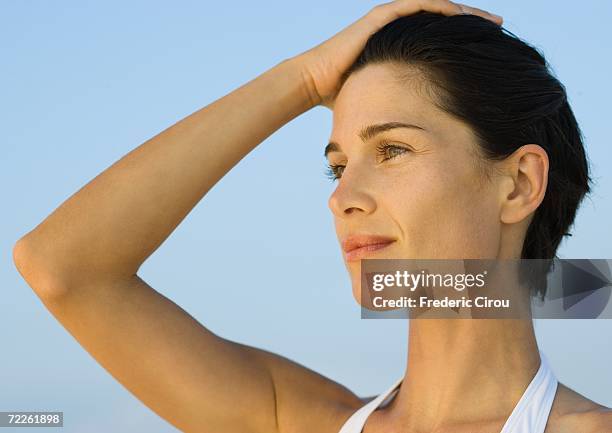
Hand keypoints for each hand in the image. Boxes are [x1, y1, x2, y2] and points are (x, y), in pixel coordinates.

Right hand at [295, 0, 502, 108]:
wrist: (314, 82)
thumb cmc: (341, 95)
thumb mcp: (380, 98)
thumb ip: (398, 103)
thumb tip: (412, 130)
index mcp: (399, 46)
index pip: (439, 39)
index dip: (463, 42)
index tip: (488, 52)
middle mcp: (397, 28)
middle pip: (444, 21)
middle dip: (472, 25)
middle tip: (500, 30)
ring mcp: (389, 19)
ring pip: (436, 9)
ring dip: (465, 14)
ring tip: (491, 22)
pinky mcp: (383, 16)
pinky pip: (419, 6)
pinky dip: (442, 9)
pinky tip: (463, 15)